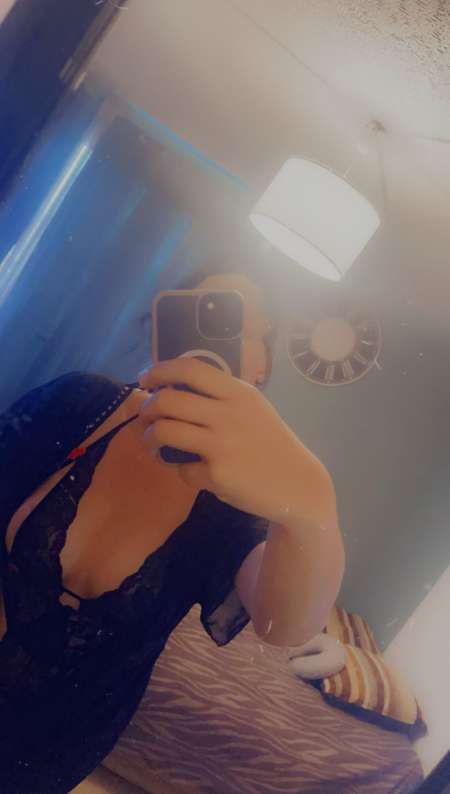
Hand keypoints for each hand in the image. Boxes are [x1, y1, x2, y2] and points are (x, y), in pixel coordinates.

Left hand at [138, 358, 335, 526]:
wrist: (297, 484)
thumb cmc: (270, 444)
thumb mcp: (252, 408)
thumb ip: (221, 397)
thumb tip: (173, 388)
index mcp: (238, 393)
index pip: (189, 368)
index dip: (160, 370)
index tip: (146, 379)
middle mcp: (229, 413)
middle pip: (168, 399)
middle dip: (148, 408)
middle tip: (146, 417)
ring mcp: (222, 444)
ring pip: (164, 431)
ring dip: (150, 437)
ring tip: (153, 443)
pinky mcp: (216, 473)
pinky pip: (180, 467)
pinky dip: (180, 469)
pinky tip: (191, 470)